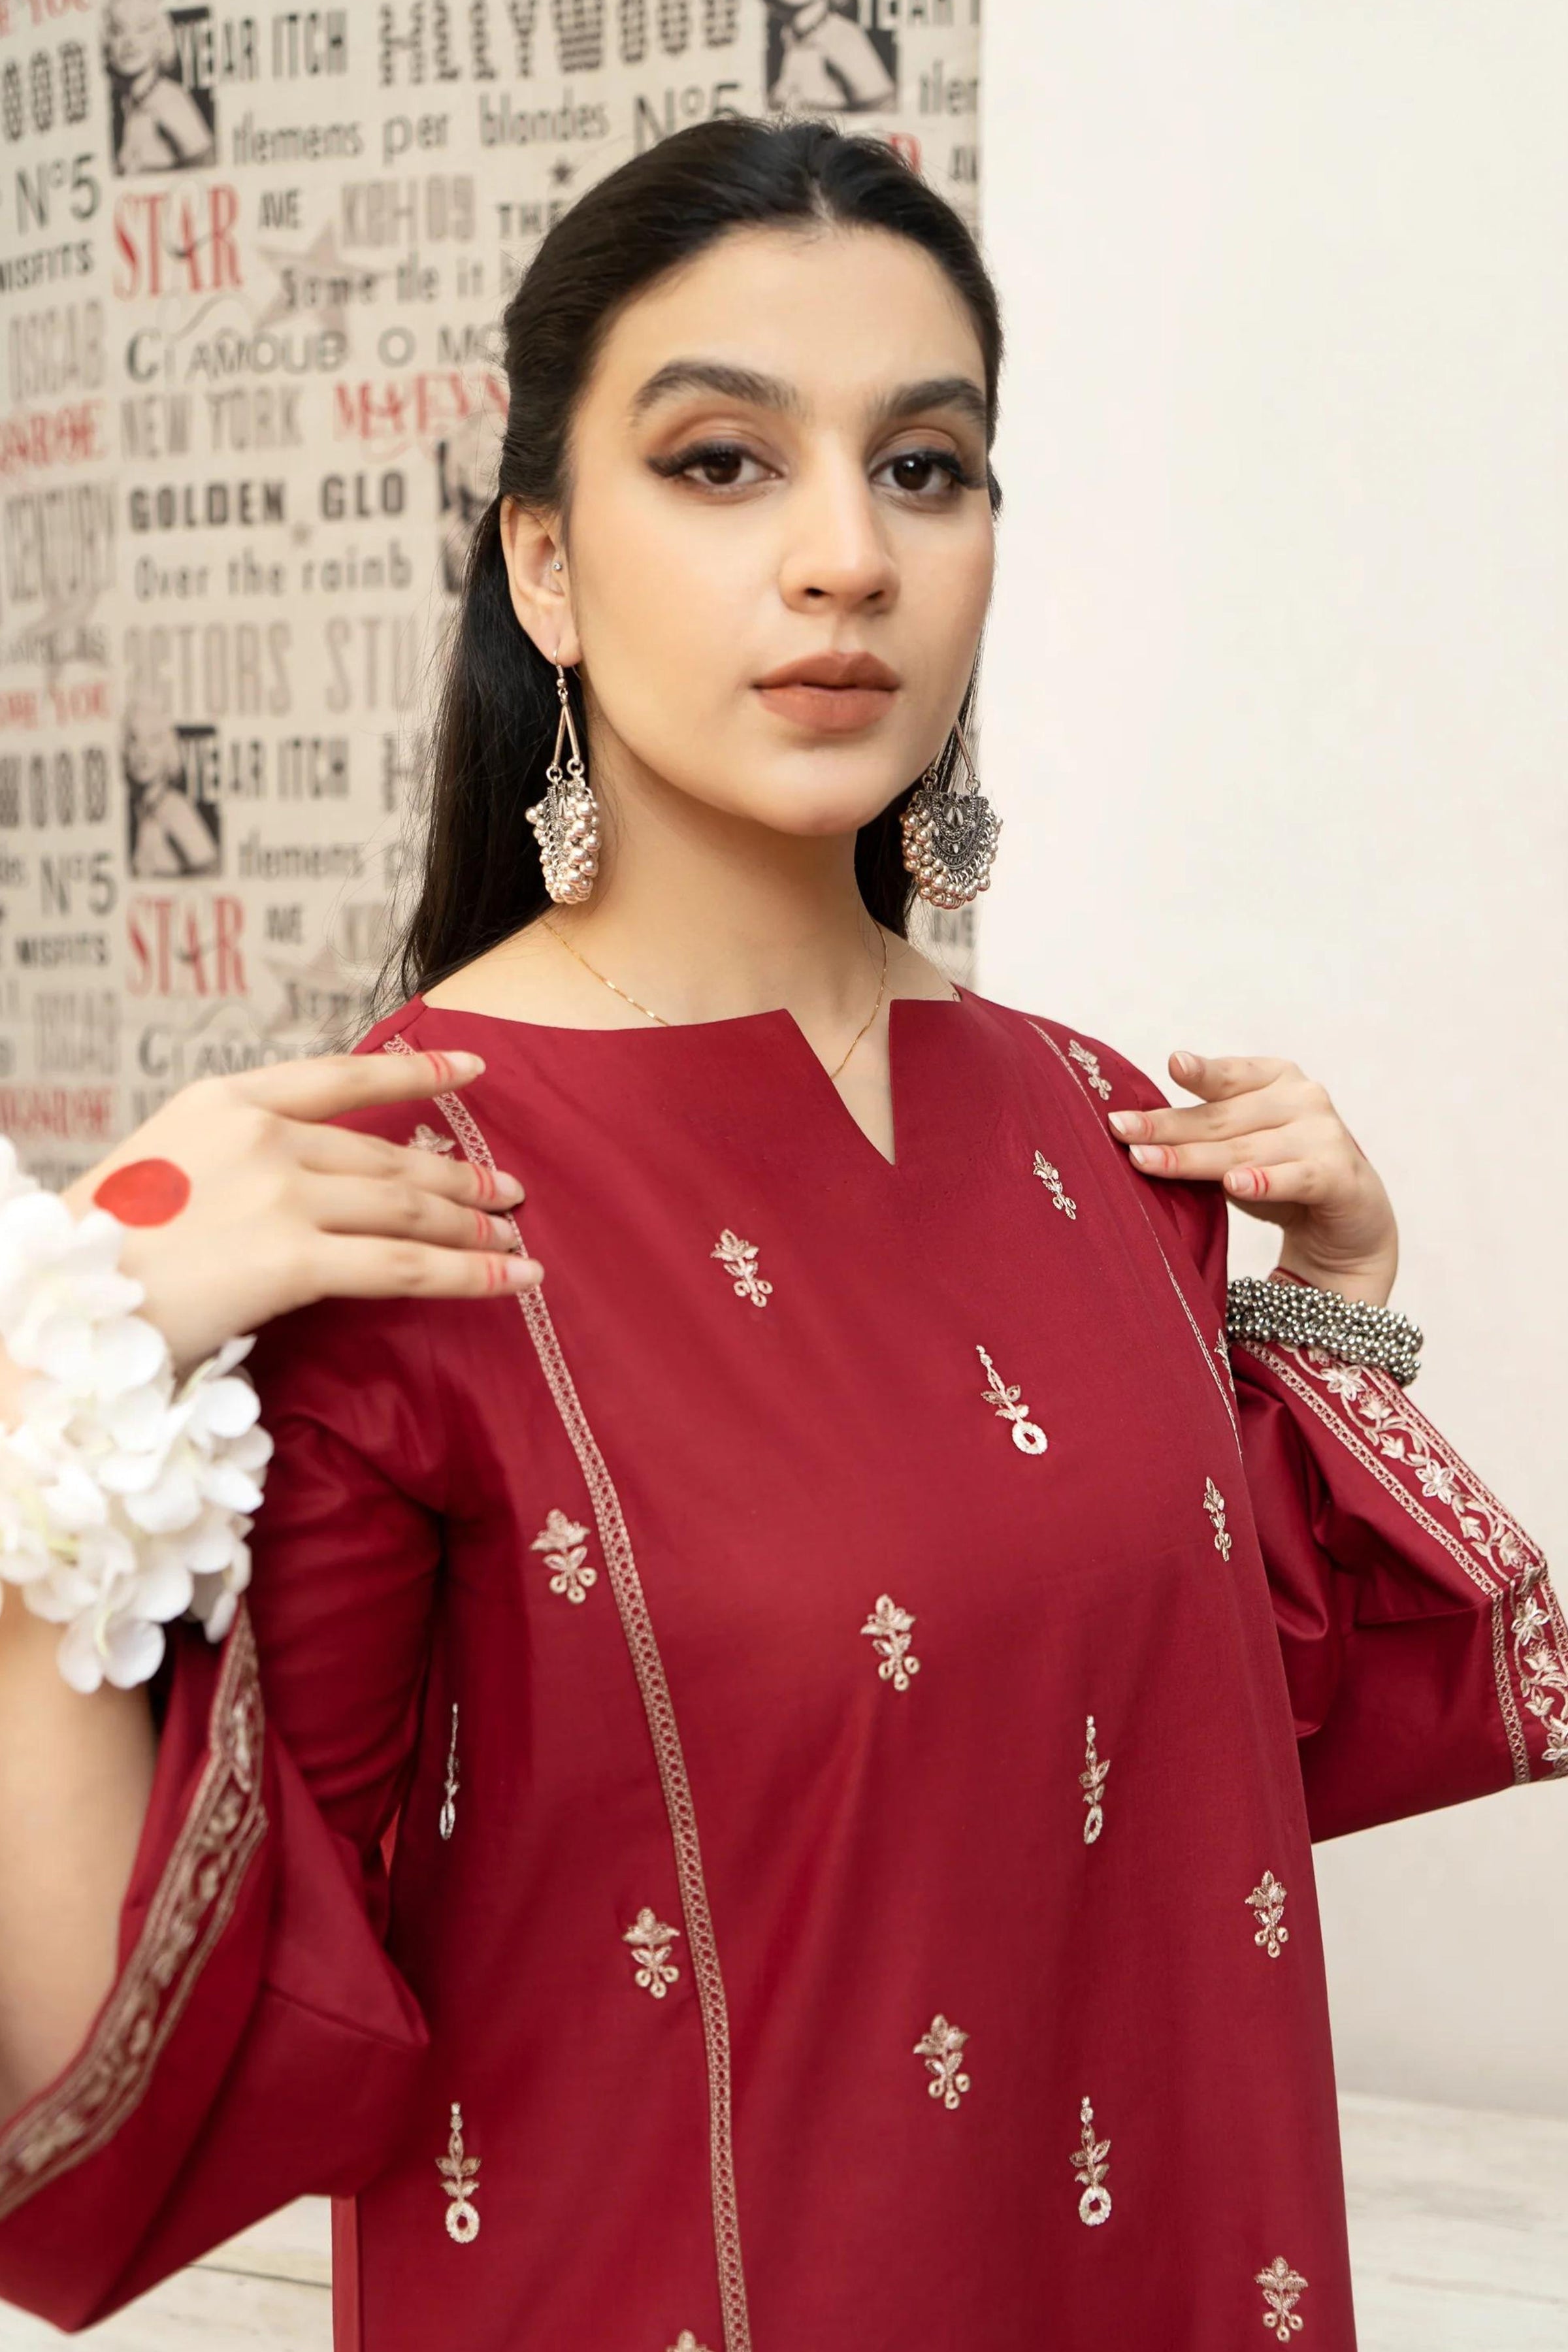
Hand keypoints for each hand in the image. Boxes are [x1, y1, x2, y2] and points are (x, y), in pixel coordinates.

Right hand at [60, 1051, 541, 1372]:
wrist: (50, 1304)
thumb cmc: (99, 1254)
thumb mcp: (164, 1171)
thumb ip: (232, 1162)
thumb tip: (298, 1184)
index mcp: (223, 1100)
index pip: (340, 1077)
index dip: (416, 1073)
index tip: (472, 1071)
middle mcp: (259, 1133)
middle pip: (386, 1154)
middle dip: (457, 1175)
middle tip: (509, 1192)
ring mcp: (279, 1191)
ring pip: (406, 1205)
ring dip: (472, 1223)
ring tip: (517, 1237)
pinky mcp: (291, 1257)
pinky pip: (405, 1265)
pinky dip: (472, 1272)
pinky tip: (516, 1277)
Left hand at [1107, 1051, 1398, 1304]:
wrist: (1346, 1225)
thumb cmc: (1278, 1174)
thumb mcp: (1237, 1145)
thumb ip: (1201, 1130)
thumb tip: (1131, 1128)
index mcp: (1276, 1078)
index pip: (1227, 1077)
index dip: (1195, 1073)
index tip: (1169, 1065)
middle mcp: (1303, 1098)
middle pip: (1222, 1118)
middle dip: (1168, 1127)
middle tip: (1120, 1132)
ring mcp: (1324, 1136)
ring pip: (1246, 1150)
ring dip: (1194, 1159)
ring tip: (1147, 1162)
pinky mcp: (1339, 1176)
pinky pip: (1294, 1178)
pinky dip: (1264, 1182)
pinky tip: (1236, 1184)